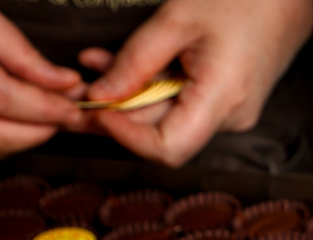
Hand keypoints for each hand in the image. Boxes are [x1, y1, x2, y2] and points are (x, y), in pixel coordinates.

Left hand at [80, 0, 312, 166]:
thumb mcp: (177, 20)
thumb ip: (135, 61)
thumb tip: (100, 95)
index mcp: (222, 98)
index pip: (167, 148)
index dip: (125, 136)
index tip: (97, 111)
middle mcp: (231, 117)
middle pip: (163, 133)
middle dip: (118, 112)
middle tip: (79, 87)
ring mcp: (233, 113)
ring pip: (169, 117)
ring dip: (131, 96)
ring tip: (98, 65)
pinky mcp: (230, 104)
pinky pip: (184, 105)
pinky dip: (154, 89)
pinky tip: (130, 67)